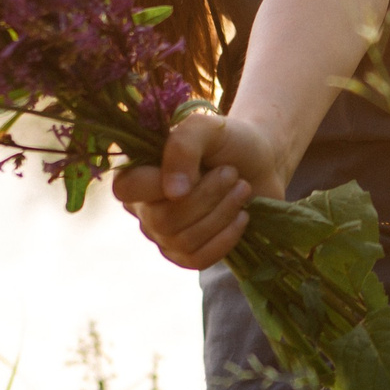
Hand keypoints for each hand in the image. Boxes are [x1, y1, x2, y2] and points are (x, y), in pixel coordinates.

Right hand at [113, 110, 285, 270]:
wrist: (261, 163)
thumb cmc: (230, 142)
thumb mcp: (207, 129)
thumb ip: (183, 146)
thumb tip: (173, 193)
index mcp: (137, 171)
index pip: (128, 188)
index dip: (163, 184)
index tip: (201, 169)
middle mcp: (142, 206)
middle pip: (162, 220)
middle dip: (207, 198)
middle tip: (232, 174)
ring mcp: (161, 234)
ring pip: (182, 240)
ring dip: (222, 213)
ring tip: (242, 189)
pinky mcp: (184, 253)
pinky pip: (197, 260)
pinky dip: (225, 239)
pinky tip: (242, 217)